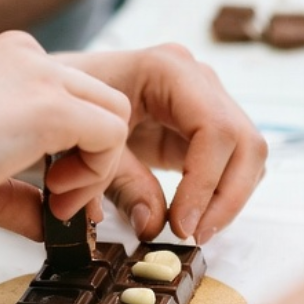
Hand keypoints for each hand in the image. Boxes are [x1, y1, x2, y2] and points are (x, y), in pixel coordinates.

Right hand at [0, 31, 130, 237]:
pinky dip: (98, 173)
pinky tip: (57, 201)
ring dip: (98, 164)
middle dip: (89, 155)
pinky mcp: (49, 104)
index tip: (49, 192)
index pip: (65, 94)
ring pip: (112, 111)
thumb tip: (47, 222)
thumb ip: (18, 191)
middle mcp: (19, 53)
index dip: (68, 149)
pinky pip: (111, 134)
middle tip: (59, 202)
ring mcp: (35, 72)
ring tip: (57, 203)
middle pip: (96, 98)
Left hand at [57, 45, 264, 242]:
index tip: (181, 225)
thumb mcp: (85, 142)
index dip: (205, 183)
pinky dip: (220, 194)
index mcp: (168, 69)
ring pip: (247, 155)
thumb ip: (120, 184)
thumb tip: (154, 225)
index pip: (214, 129)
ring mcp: (204, 99)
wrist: (55, 89)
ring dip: (227, 200)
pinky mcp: (202, 125)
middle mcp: (196, 78)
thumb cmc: (65, 104)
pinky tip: (191, 217)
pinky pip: (232, 162)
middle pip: (244, 142)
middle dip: (226, 196)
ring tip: (190, 231)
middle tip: (192, 235)